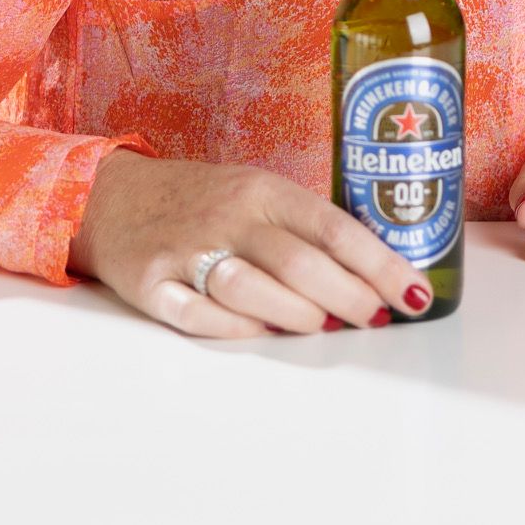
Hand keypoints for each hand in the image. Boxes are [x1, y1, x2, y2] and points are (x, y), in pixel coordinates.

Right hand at [68, 150, 436, 338]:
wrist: (110, 197)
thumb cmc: (202, 201)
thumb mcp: (257, 193)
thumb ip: (305, 229)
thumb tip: (372, 277)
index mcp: (263, 191)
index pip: (335, 228)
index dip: (380, 265)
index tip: (413, 294)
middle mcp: (229, 216)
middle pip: (300, 263)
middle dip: (348, 298)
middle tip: (375, 319)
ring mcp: (187, 250)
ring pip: (252, 290)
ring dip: (297, 316)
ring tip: (322, 326)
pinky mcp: (150, 283)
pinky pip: (197, 316)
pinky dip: (236, 331)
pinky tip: (260, 334)